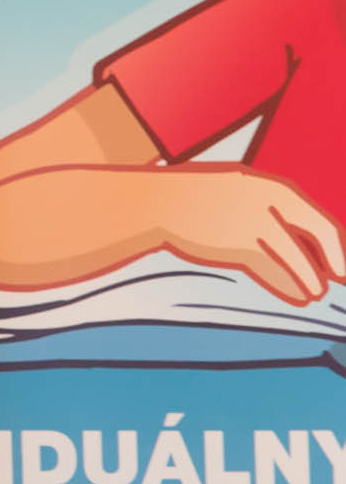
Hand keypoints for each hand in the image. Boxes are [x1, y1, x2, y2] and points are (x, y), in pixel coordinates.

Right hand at [153, 170, 343, 305]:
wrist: (156, 203)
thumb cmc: (196, 200)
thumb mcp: (238, 193)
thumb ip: (269, 211)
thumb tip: (301, 242)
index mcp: (272, 187)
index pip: (319, 219)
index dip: (336, 245)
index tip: (341, 266)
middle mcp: (269, 202)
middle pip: (318, 233)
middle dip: (335, 261)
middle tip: (338, 279)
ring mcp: (254, 223)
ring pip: (297, 258)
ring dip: (310, 280)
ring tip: (313, 293)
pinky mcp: (237, 244)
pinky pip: (272, 271)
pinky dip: (288, 286)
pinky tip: (296, 295)